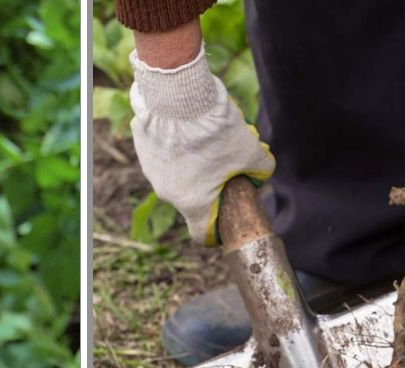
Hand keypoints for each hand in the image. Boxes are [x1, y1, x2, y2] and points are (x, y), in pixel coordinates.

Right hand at [129, 45, 274, 245]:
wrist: (180, 97)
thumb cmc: (216, 130)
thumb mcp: (249, 151)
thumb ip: (260, 168)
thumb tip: (263, 172)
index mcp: (192, 203)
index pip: (201, 234)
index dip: (215, 231)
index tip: (224, 218)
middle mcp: (166, 193)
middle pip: (190, 197)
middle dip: (207, 184)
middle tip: (223, 161)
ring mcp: (151, 169)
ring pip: (174, 172)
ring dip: (188, 162)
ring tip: (204, 135)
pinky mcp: (141, 144)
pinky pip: (161, 149)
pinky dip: (173, 141)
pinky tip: (185, 122)